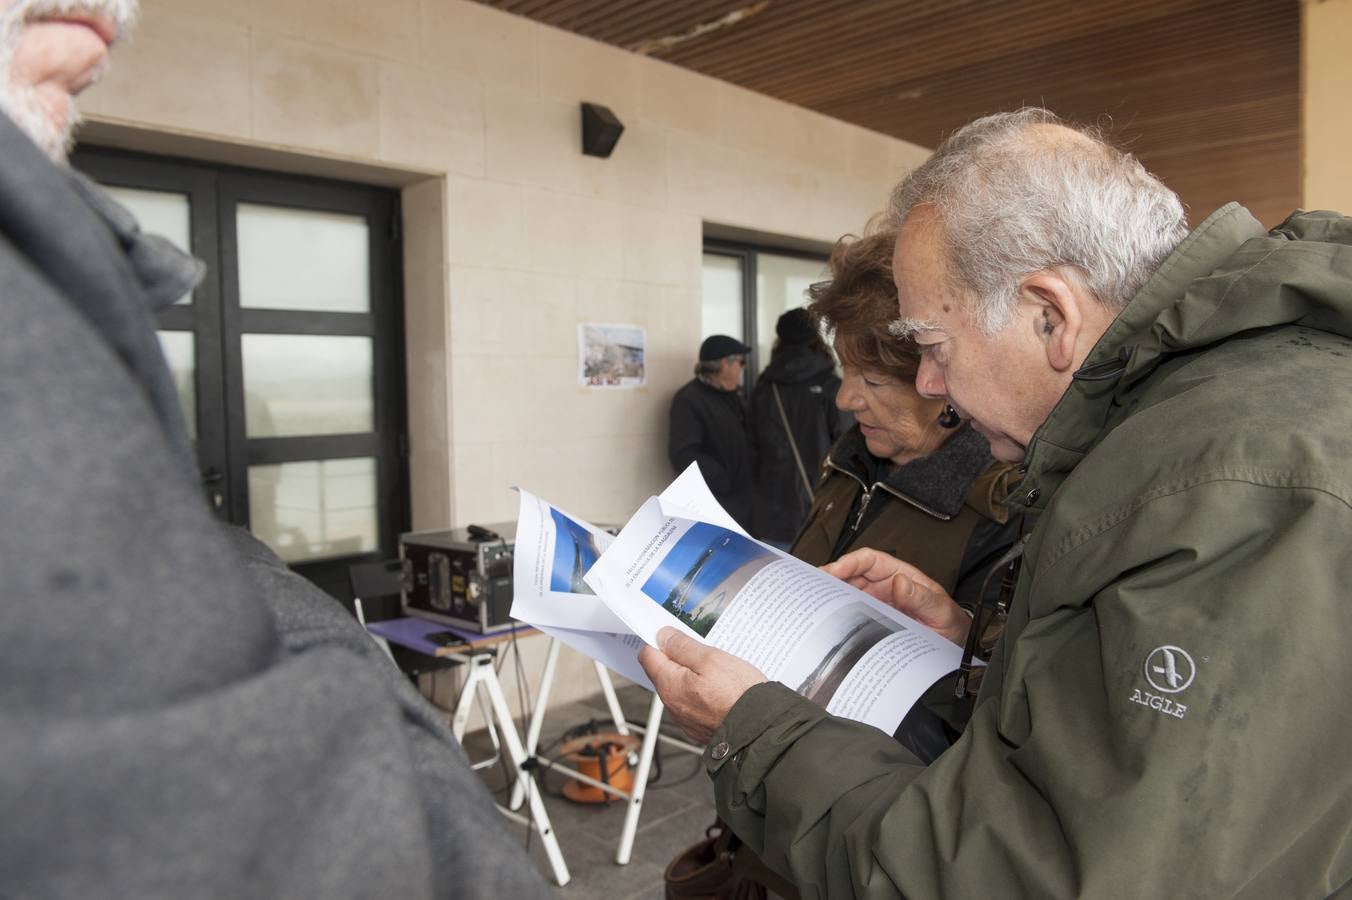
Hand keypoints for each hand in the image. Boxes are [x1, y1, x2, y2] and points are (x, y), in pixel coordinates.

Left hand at [639, 627, 766, 744]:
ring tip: (718, 670)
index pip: (648, 655)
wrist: (761, 730)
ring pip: (680, 687)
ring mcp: (686, 718)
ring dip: (692, 675)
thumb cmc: (740, 695)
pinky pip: (694, 702)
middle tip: (703, 651)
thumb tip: (662, 636)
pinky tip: (721, 688)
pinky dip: (702, 692)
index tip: (673, 634)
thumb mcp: (711, 658)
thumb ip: (682, 646)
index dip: (659, 641)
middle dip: (679, 658)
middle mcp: (673, 705)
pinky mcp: (700, 726)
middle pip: (664, 672)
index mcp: (670, 686)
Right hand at [822, 548, 969, 645]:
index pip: (869, 561)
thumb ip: (922, 598)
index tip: (832, 571)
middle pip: (851, 576)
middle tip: (812, 590)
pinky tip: (826, 621)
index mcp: (900, 576)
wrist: (953, 649)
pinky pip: (851, 615)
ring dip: (830, 597)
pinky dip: (837, 616)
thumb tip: (900, 582)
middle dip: (831, 579)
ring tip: (813, 605)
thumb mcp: (941, 611)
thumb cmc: (950, 624)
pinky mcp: (872, 622)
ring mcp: (876, 605)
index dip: (849, 562)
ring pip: (847, 595)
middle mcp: (884, 588)